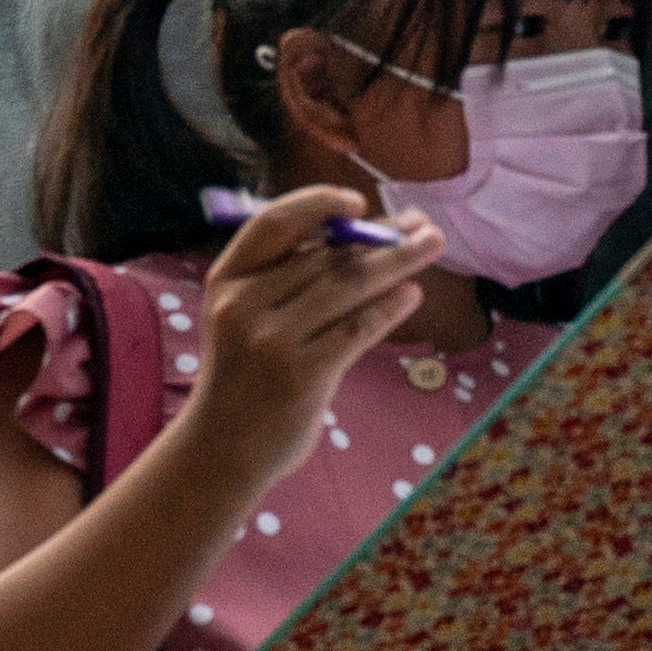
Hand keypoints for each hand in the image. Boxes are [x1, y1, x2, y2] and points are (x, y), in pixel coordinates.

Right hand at [178, 187, 449, 495]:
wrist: (220, 449)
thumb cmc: (240, 376)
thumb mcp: (239, 317)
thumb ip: (281, 280)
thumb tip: (356, 237)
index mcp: (226, 279)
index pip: (274, 223)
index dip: (318, 203)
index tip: (359, 201)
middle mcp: (244, 304)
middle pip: (326, 255)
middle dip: (381, 236)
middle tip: (421, 225)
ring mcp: (272, 340)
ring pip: (348, 285)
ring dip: (398, 262)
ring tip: (430, 247)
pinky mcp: (302, 375)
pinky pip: (358, 328)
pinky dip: (389, 307)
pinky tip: (411, 294)